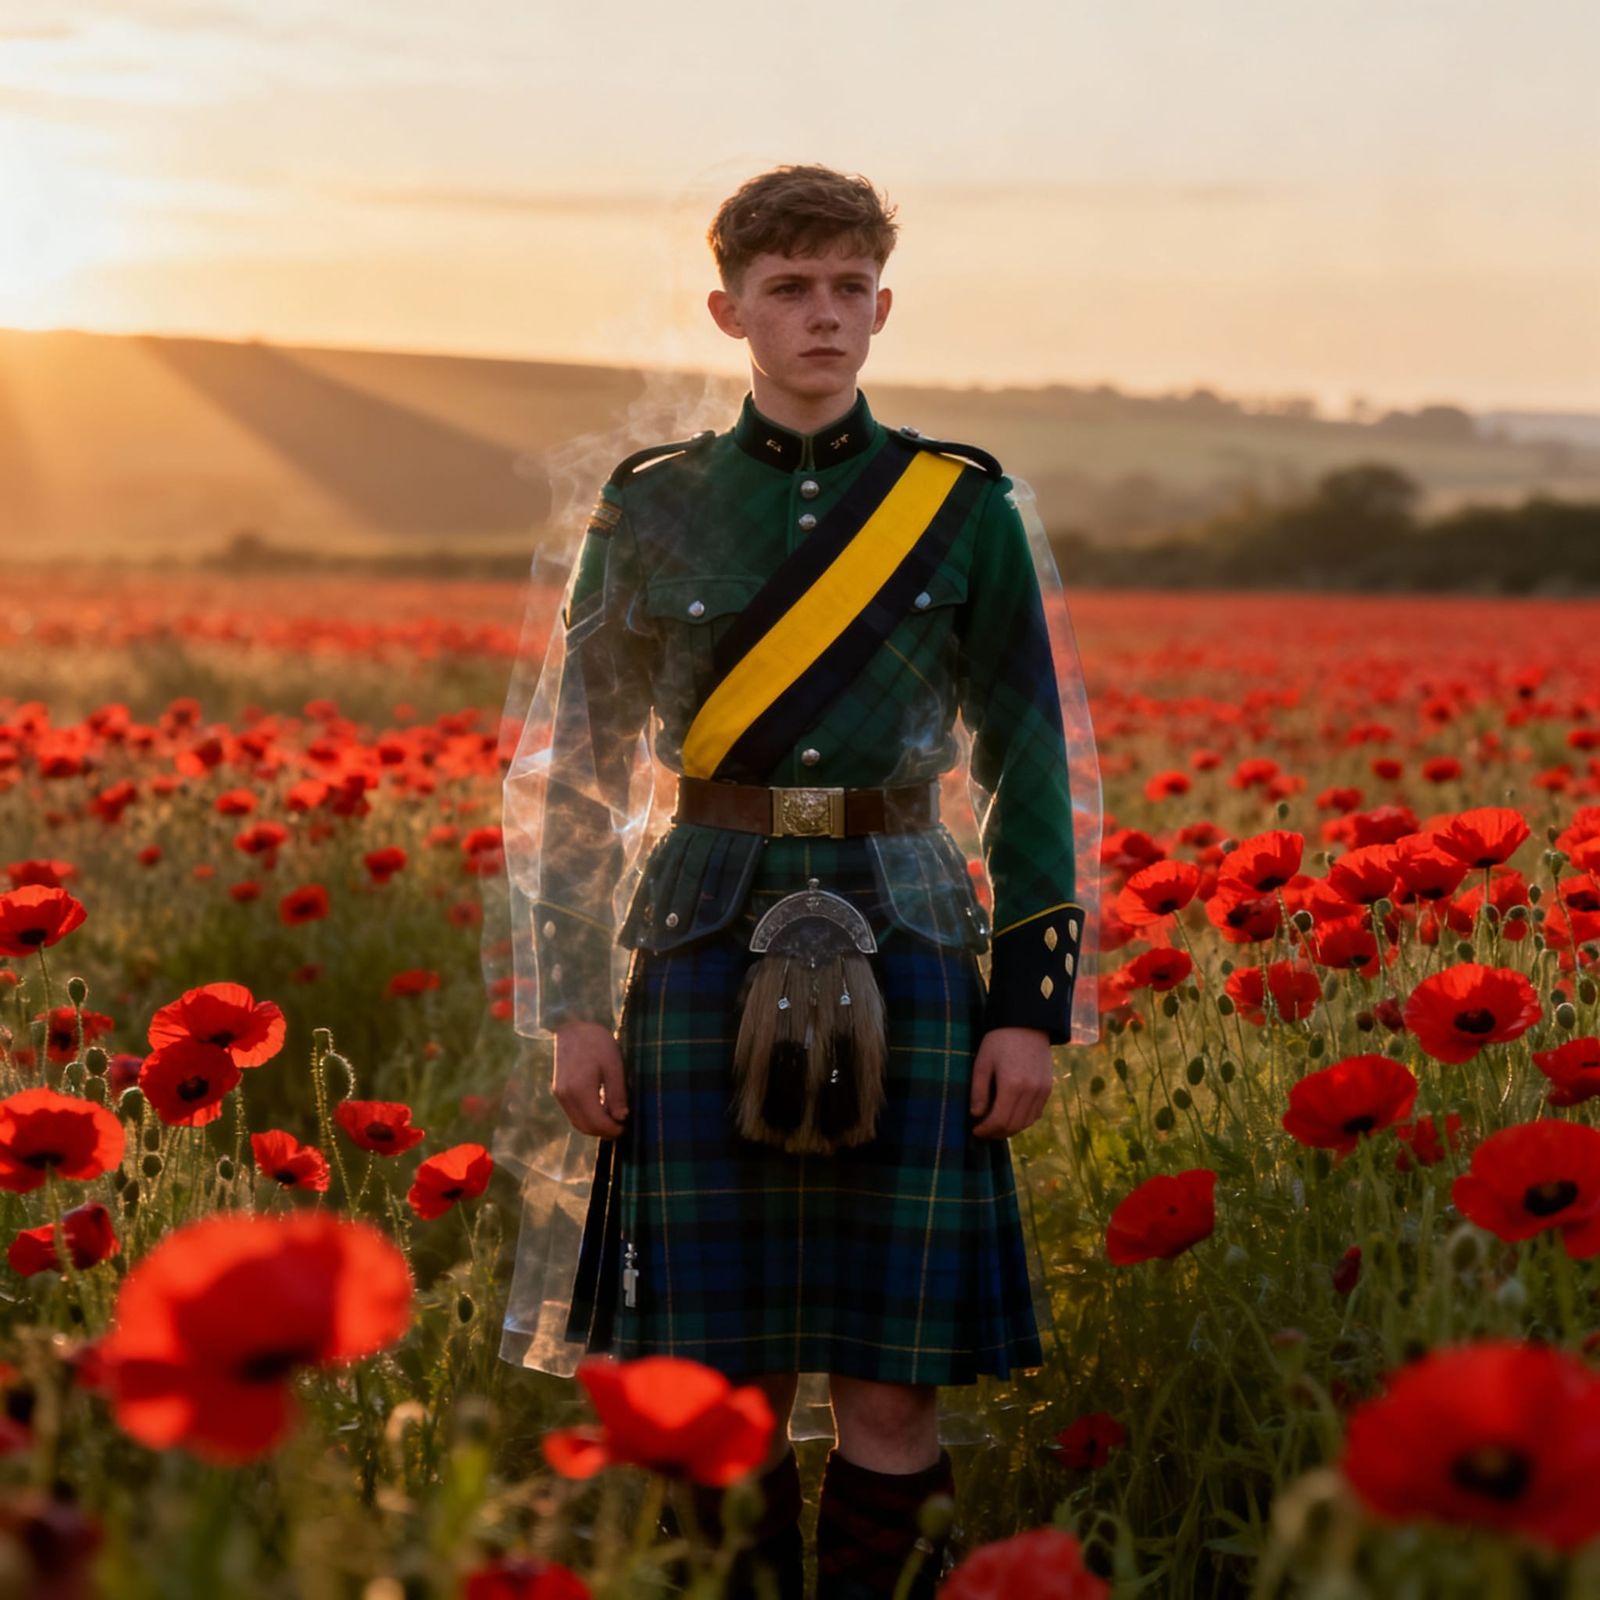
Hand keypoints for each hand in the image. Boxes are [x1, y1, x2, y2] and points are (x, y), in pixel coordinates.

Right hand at [553, 1021, 629, 1137]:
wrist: (572, 1024)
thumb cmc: (597, 1042)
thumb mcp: (613, 1065)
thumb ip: (617, 1093)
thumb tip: (622, 1118)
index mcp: (580, 1090)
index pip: (597, 1122)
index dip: (612, 1130)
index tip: (626, 1127)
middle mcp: (566, 1096)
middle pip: (585, 1127)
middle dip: (604, 1132)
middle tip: (622, 1127)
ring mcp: (560, 1094)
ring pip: (577, 1122)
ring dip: (594, 1127)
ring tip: (613, 1121)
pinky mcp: (559, 1090)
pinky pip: (573, 1113)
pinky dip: (586, 1118)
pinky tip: (600, 1110)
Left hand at [969, 1026, 1053, 1138]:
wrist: (1027, 1023)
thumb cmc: (999, 1041)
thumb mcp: (982, 1063)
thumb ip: (978, 1091)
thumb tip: (976, 1115)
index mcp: (1012, 1085)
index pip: (999, 1120)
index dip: (986, 1130)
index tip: (975, 1131)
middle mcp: (1031, 1091)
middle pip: (1013, 1125)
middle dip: (996, 1133)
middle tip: (983, 1131)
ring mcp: (1042, 1091)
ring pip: (1026, 1123)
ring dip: (1010, 1129)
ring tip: (995, 1126)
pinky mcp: (1048, 1088)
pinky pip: (1036, 1114)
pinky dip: (1023, 1120)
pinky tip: (1011, 1116)